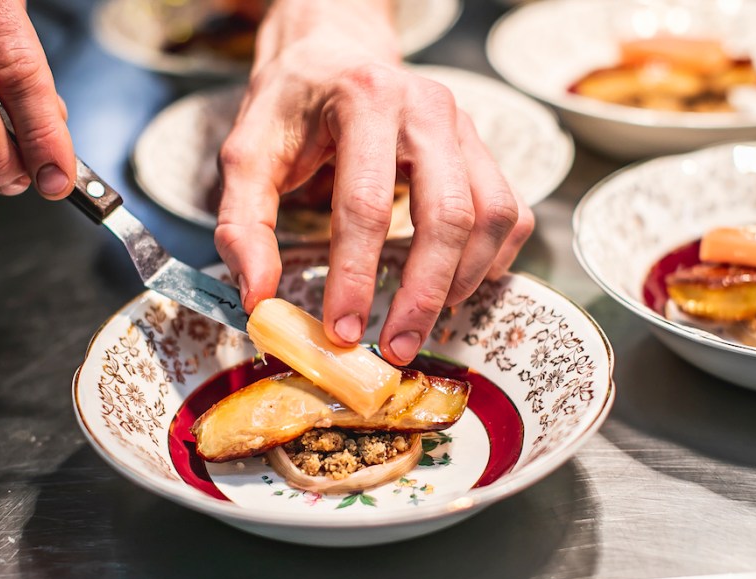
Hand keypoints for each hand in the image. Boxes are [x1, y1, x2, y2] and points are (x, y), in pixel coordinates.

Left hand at [216, 0, 533, 364]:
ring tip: (422, 319)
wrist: (337, 53)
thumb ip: (243, 224)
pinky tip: (456, 284)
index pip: (367, 203)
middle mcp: (428, 108)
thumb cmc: (293, 104)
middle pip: (447, 214)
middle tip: (396, 348)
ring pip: (492, 216)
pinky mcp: (483, 148)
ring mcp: (465, 127)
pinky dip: (492, 259)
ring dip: (462, 280)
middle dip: (423, 292)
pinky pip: (511, 212)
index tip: (343, 331)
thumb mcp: (247, 153)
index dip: (357, 276)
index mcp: (365, 99)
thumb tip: (261, 298)